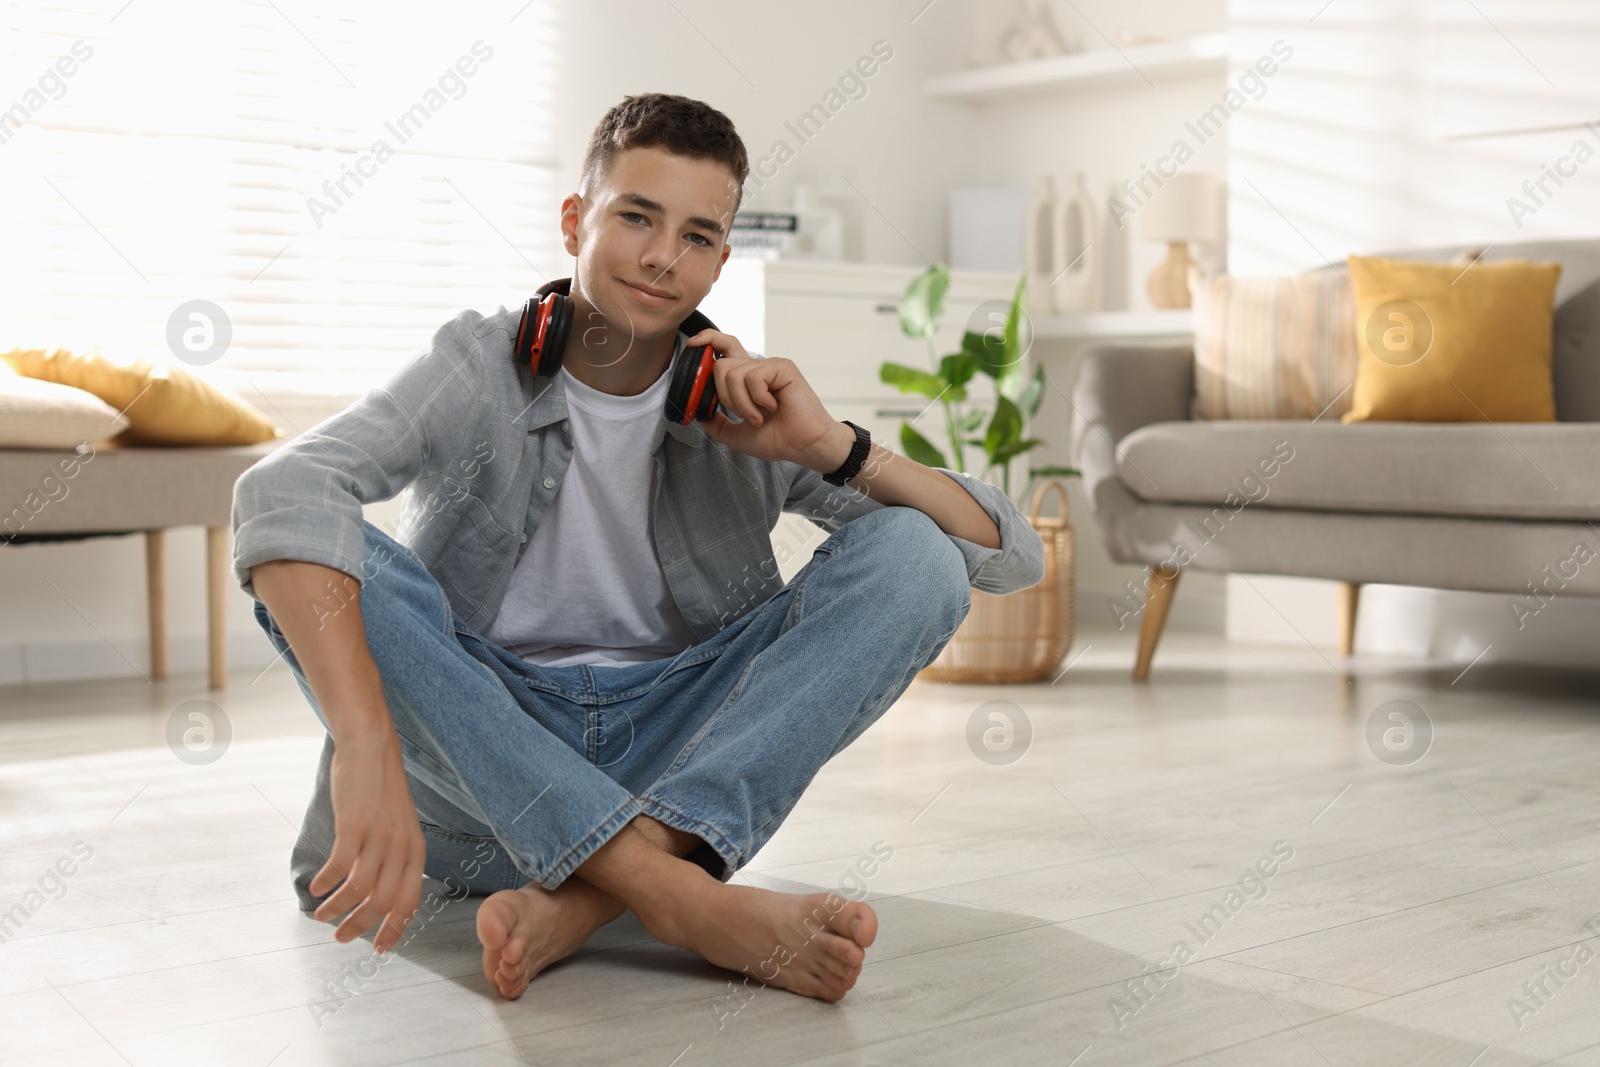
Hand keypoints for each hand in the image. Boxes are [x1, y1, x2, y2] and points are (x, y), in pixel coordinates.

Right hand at [309, 726, 425, 952]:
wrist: (372, 748)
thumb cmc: (381, 789)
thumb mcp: (399, 826)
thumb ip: (393, 857)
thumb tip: (375, 892)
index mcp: (416, 851)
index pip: (410, 902)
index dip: (395, 929)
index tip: (380, 948)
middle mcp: (402, 848)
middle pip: (383, 903)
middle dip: (361, 927)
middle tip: (342, 938)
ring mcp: (379, 837)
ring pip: (359, 891)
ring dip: (338, 909)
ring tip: (322, 916)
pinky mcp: (355, 826)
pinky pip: (339, 867)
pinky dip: (325, 884)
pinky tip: (316, 888)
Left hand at [688, 328, 851, 471]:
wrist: (803, 446)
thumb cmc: (779, 439)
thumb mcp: (737, 435)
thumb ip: (718, 424)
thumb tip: (699, 415)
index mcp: (748, 378)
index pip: (724, 347)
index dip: (707, 340)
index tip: (692, 344)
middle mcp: (757, 368)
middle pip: (721, 365)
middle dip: (724, 396)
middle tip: (743, 414)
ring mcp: (770, 366)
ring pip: (733, 374)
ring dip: (742, 404)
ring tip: (759, 416)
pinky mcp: (782, 367)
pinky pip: (753, 378)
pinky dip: (757, 399)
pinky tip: (772, 407)